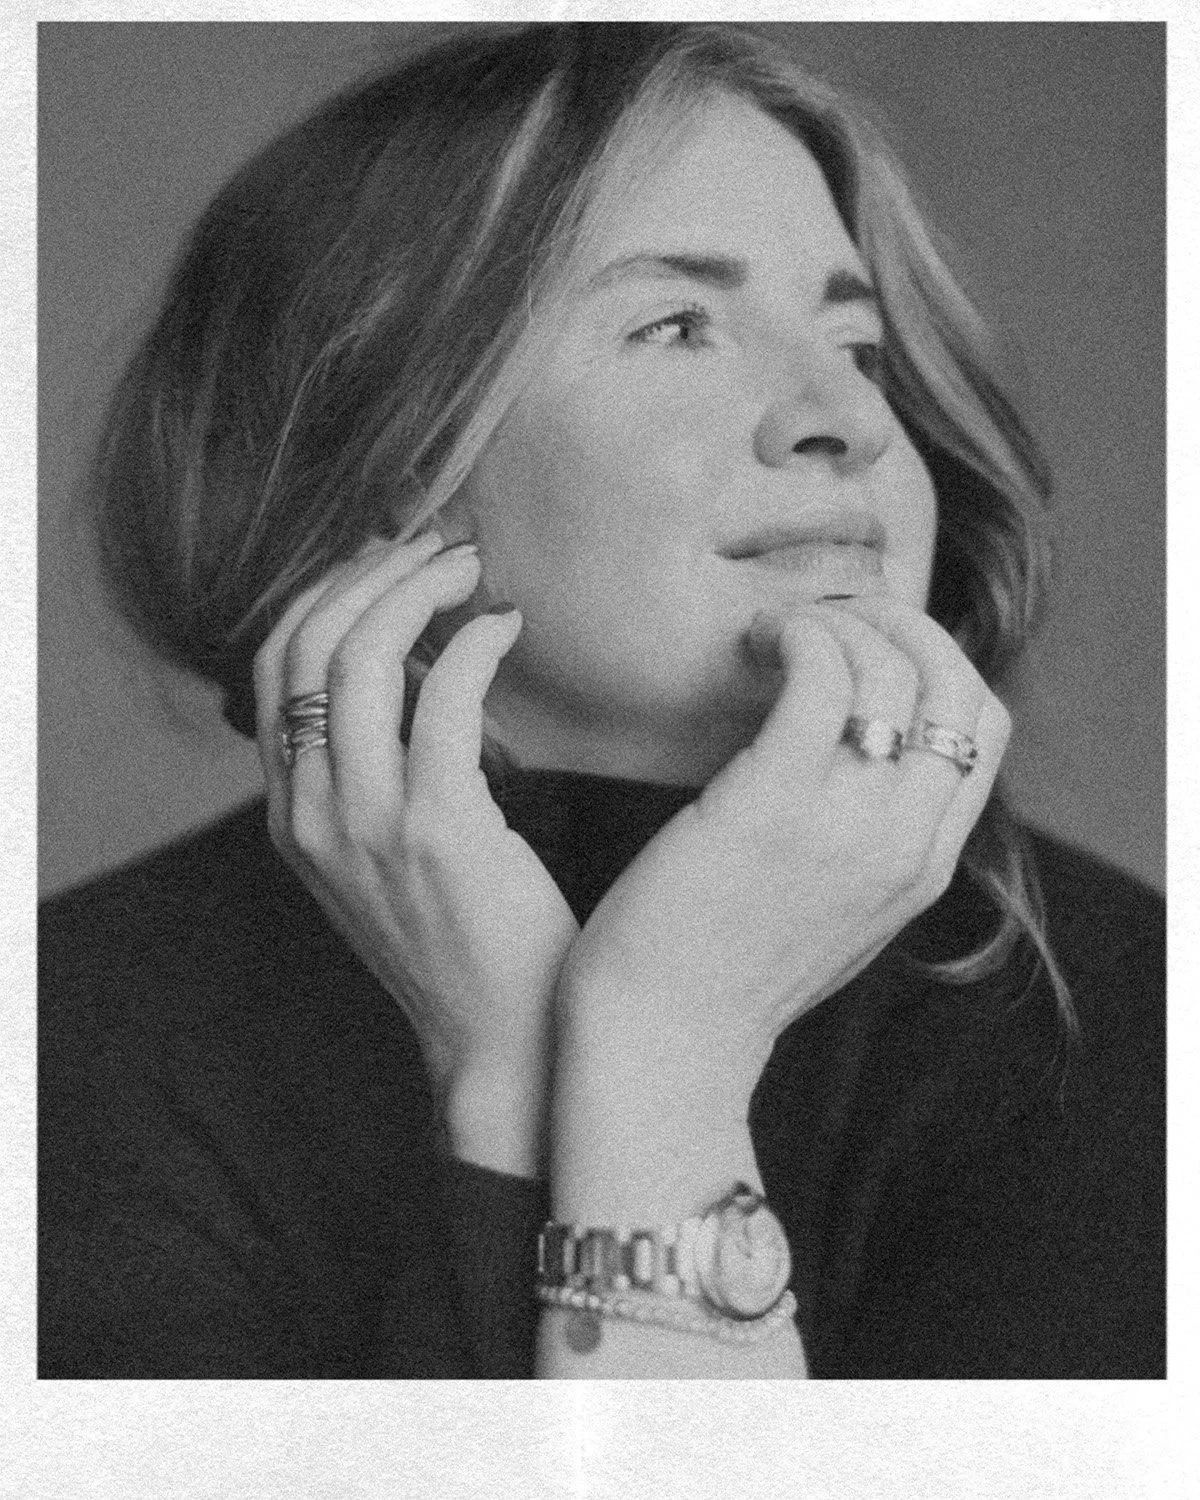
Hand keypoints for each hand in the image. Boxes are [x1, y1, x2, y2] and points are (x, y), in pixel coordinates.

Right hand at [253, 531, 578, 1173]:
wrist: (500, 1043)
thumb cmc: (467, 943)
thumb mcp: (386, 859)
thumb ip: (375, 773)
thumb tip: (415, 668)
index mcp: (292, 814)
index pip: (274, 665)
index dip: (326, 592)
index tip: (387, 560)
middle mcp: (311, 813)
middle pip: (309, 644)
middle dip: (371, 573)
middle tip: (438, 548)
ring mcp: (367, 824)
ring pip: (363, 657)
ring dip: (418, 590)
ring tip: (469, 570)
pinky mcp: (438, 831)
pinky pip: (445, 700)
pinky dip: (474, 645)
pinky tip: (506, 629)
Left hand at [557, 594, 1009, 1108]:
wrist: (663, 1046)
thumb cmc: (723, 974)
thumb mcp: (829, 917)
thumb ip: (863, 847)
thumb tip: (857, 764)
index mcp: (922, 866)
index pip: (982, 727)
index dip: (934, 663)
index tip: (865, 647)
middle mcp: (903, 842)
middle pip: (958, 684)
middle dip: (902, 624)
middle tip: (825, 619)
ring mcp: (847, 824)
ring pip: (894, 669)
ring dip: (836, 624)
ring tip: (772, 635)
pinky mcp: (774, 805)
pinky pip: (823, 675)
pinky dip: (798, 635)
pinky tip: (753, 645)